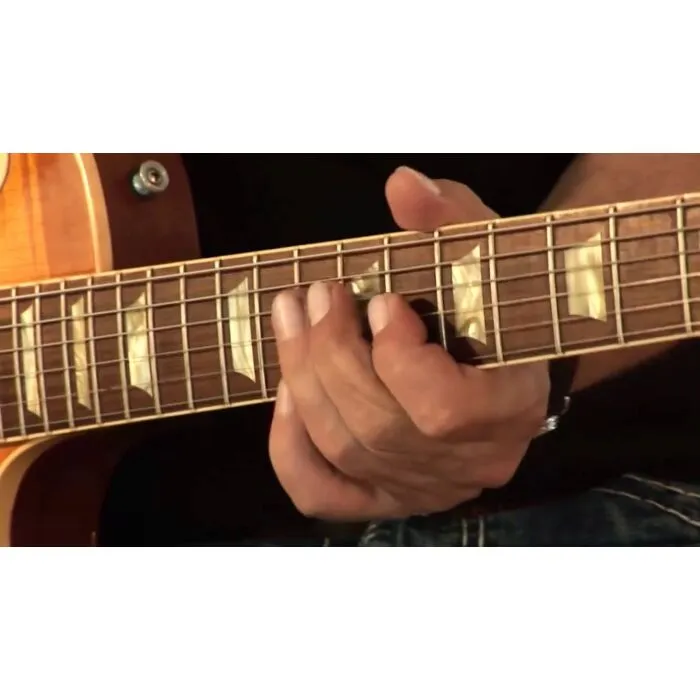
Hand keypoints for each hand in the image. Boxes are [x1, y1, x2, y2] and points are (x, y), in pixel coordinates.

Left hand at [269, 166, 549, 520]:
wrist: (496, 355)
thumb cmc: (490, 302)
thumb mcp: (483, 253)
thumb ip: (453, 219)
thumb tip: (402, 186)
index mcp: (511, 408)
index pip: (444, 411)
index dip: (397, 357)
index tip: (379, 300)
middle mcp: (470, 462)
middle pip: (379, 429)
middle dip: (330, 355)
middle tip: (313, 296)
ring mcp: (425, 487)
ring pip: (346, 451)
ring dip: (304, 380)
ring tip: (290, 320)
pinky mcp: (386, 496)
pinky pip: (323, 495)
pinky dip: (289, 449)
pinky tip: (284, 397)